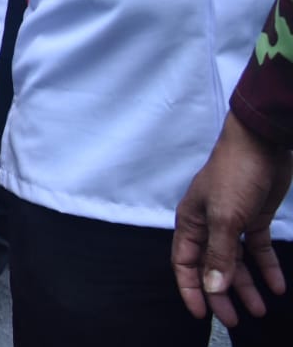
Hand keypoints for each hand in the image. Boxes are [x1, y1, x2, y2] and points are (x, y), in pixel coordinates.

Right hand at [173, 111, 291, 324]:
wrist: (261, 143)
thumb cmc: (234, 174)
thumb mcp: (225, 217)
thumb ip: (219, 254)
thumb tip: (212, 288)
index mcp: (191, 223)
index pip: (184, 264)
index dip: (191, 290)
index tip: (203, 315)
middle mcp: (208, 225)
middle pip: (212, 267)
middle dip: (222, 295)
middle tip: (236, 321)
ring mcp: (232, 222)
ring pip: (236, 262)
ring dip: (247, 286)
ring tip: (261, 310)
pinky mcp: (253, 218)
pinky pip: (258, 249)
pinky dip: (267, 267)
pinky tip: (277, 285)